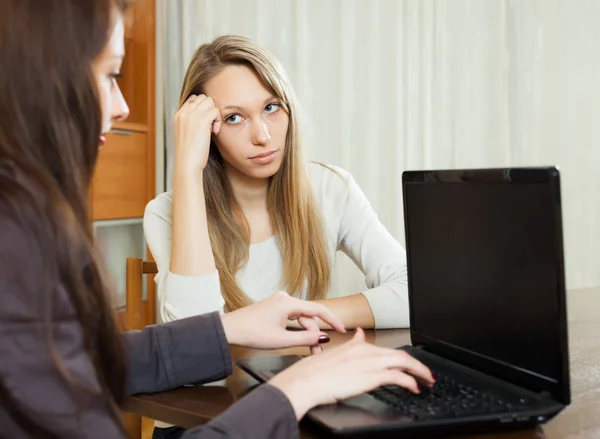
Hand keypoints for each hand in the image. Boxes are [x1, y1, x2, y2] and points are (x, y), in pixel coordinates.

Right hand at [173, 94, 221, 171]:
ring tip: (212, 129)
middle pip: (203, 98)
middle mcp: (183, 113)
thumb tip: (207, 117)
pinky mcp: (202, 121)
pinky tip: (214, 133)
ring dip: (214, 114)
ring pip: (210, 102)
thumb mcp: (187, 134)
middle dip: (209, 110)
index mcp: (178, 116)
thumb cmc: (189, 154)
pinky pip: (215, 111)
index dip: (203, 109)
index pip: (193, 99)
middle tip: (209, 126)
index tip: (204, 124)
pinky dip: (218, 121)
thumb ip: (192, 123)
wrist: (187, 163)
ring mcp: (192, 116)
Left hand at [220, 291, 345, 349]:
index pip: (318, 310)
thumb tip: (323, 338)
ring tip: (308, 349)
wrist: (229, 330)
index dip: (332, 320)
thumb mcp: (282, 340)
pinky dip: (296, 328)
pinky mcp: (274, 307)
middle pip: (309, 316)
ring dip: (305, 332)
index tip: (343, 330)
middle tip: (318, 352)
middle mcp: (285, 298)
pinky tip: (297, 339)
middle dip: (315, 333)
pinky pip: (292, 317)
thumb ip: (305, 339)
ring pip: (300, 317)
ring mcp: (279, 301)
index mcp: (288, 303)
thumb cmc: (251, 333)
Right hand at [268, 328, 434, 419]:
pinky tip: (414, 388)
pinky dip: (411, 381)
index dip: (401, 357)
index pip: (386, 350)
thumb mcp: (333, 353)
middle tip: (426, 373)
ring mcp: (369, 362)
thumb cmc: (313, 373)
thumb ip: (350, 345)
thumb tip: (357, 335)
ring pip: (404, 362)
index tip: (409, 364)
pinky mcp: (371, 376)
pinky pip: (399, 376)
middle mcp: (366, 351)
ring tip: (427, 380)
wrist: (305, 381)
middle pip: (400, 354)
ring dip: (419, 372)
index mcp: (357, 346)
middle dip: (417, 365)